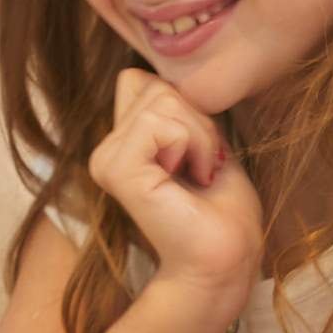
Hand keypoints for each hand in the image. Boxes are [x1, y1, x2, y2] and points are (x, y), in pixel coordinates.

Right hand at [88, 70, 262, 315]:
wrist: (225, 259)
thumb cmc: (222, 209)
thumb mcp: (200, 142)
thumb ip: (175, 110)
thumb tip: (153, 73)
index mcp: (122, 145)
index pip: (138, 80)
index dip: (183, 107)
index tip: (198, 154)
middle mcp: (106, 151)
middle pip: (153, 86)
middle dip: (195, 120)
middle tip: (202, 167)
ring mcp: (107, 161)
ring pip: (161, 100)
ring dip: (198, 134)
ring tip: (198, 175)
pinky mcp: (118, 171)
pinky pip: (161, 124)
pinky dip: (191, 144)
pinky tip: (192, 180)